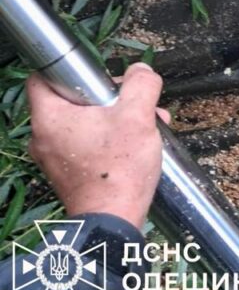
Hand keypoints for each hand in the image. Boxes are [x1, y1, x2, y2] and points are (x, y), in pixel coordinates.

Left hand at [27, 63, 168, 229]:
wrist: (114, 220)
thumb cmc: (119, 169)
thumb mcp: (138, 116)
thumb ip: (141, 85)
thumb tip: (141, 71)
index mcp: (49, 118)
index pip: (42, 78)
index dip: (69, 69)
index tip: (97, 74)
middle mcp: (43, 137)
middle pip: (71, 100)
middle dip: (108, 97)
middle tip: (134, 102)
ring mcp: (53, 157)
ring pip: (83, 121)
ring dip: (115, 117)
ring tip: (146, 124)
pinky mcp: (68, 172)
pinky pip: (85, 143)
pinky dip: (108, 138)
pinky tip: (136, 143)